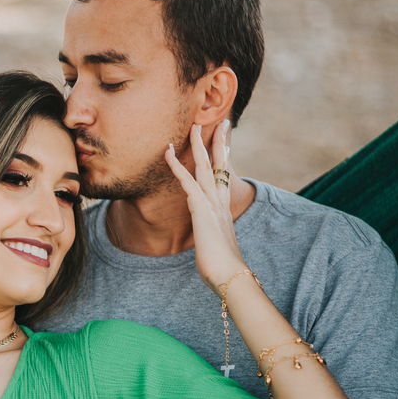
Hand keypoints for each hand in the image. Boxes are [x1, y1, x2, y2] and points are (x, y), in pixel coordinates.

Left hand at [164, 121, 247, 293]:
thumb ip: (214, 242)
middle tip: (222, 123)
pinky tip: (167, 152)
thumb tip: (214, 250)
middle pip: (221, 165)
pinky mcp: (200, 208)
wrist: (229, 275)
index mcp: (224, 210)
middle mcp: (220, 202)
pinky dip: (176, 165)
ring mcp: (211, 203)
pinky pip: (186, 180)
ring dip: (199, 145)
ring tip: (195, 126)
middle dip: (220, 142)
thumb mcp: (217, 249)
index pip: (225, 178)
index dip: (225, 159)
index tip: (226, 143)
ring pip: (206, 166)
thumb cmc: (222, 268)